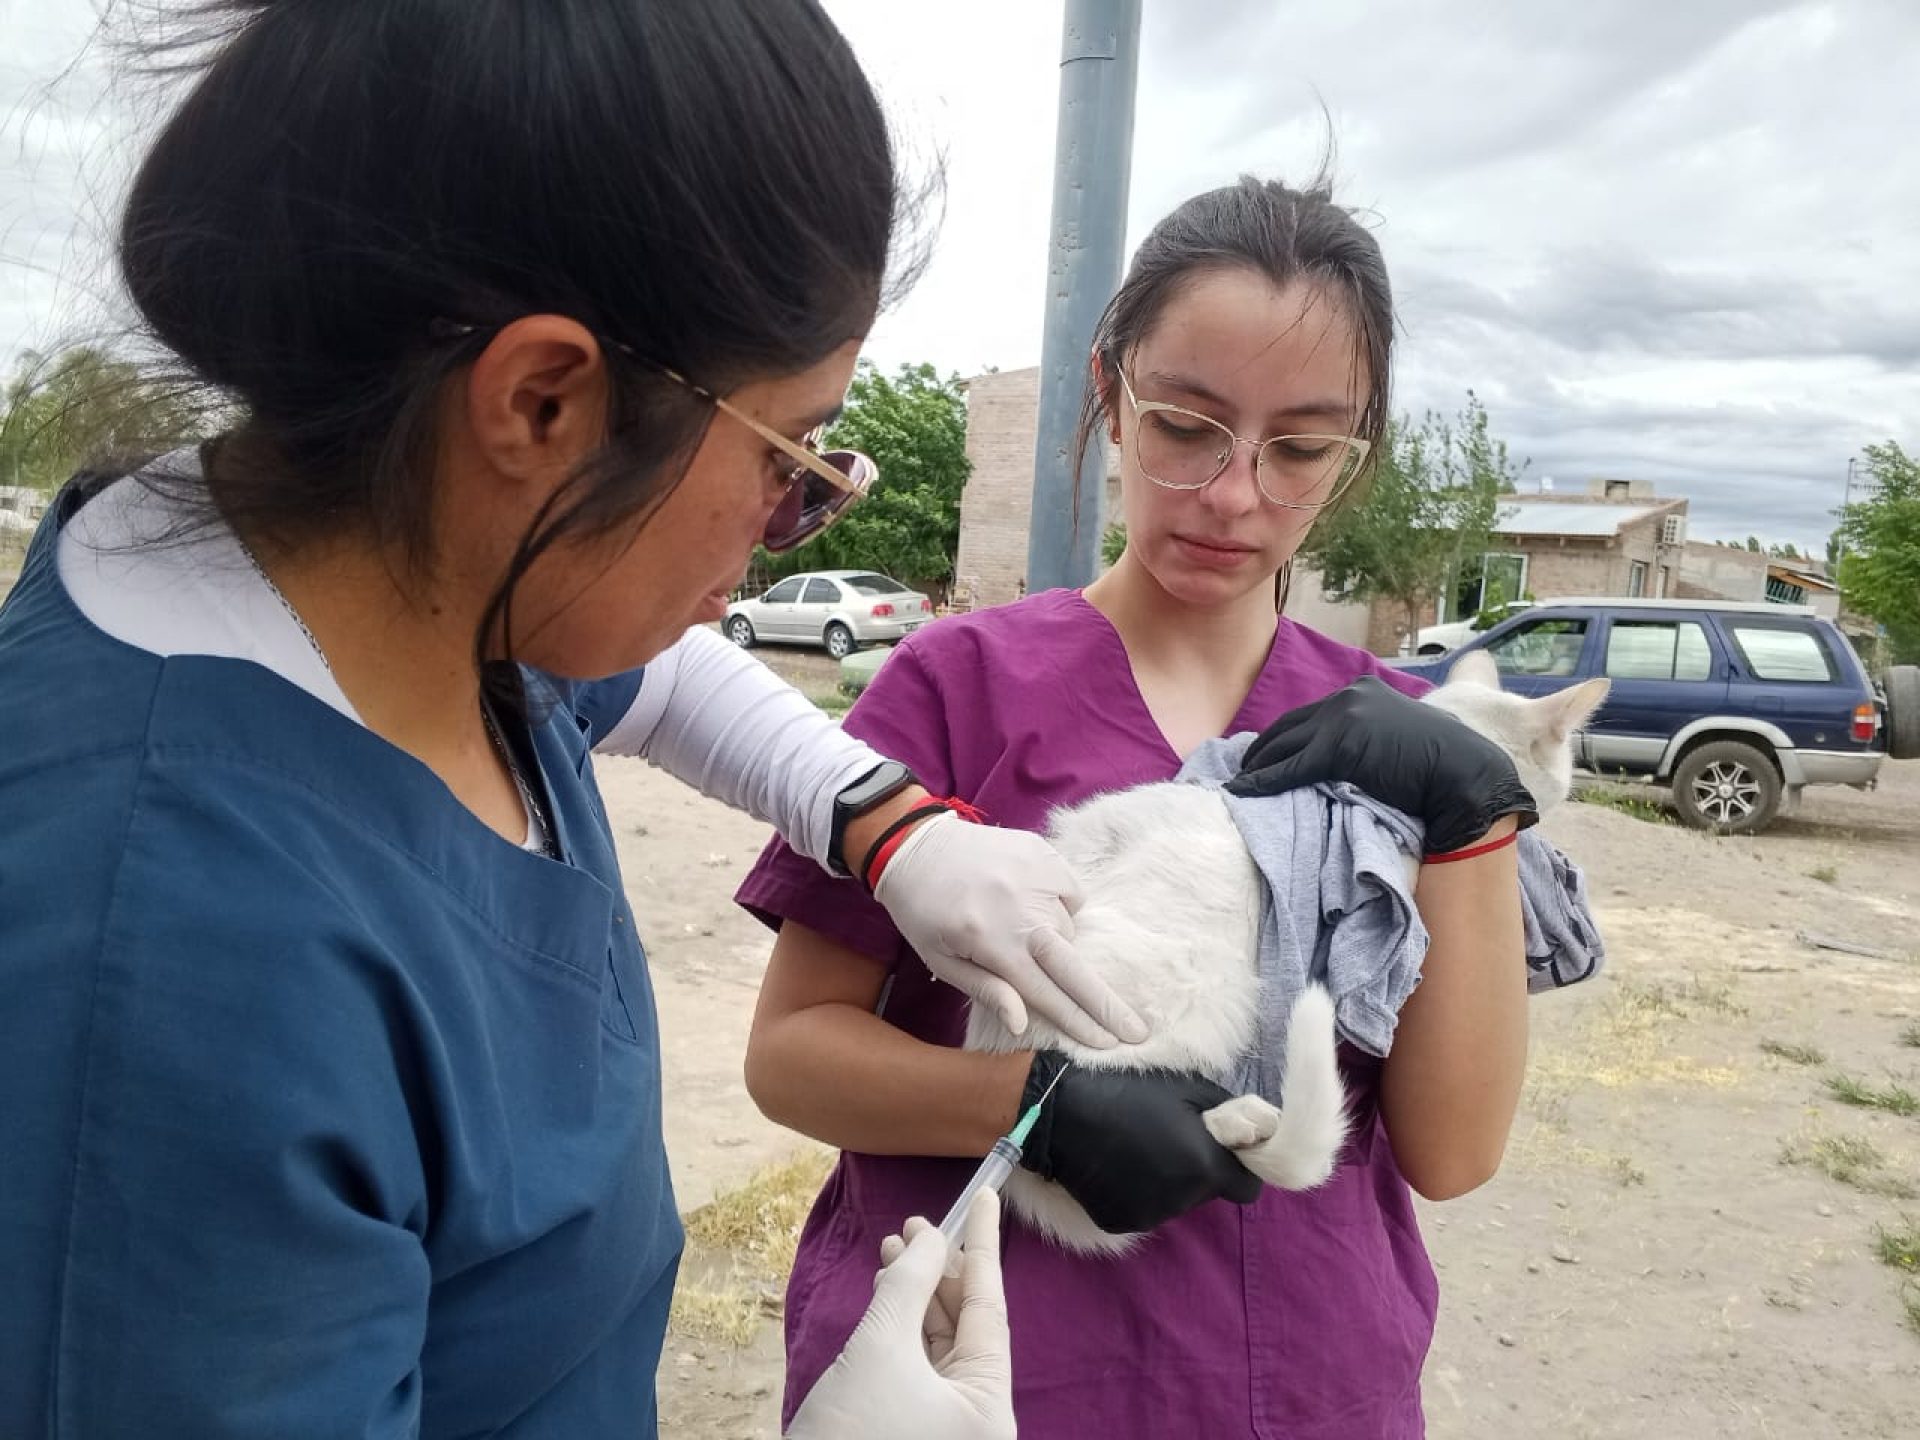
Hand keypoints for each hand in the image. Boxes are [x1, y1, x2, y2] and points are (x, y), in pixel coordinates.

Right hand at [786, 1191, 1015, 1439]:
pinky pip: (918, 1366)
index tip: (987, 1198)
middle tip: (914, 1226)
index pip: (990, 1308)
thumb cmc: (849, 1432)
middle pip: (966, 1326)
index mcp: (990, 1409)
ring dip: (916, 1295)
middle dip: (939, 1271)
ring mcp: (946, 1428)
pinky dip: (902, 1327)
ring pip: (939, 1344)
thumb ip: (910, 1286)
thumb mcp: (880, 1347)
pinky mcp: (914, 1430)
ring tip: (893, 1250)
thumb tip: (930, 1239)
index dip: (985, 1247)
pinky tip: (888, 1292)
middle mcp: (977, 1421)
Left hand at [875, 811, 1148, 1048]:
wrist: (916, 847)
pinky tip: (1032, 900)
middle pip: (1075, 967)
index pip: (1045, 993)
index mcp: (991, 944)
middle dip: (1107, 1005)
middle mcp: (1020, 911)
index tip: (1107, 1044)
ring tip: (1020, 928)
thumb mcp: (941, 961)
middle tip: (1138, 1031)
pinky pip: (1072, 892)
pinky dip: (1061, 904)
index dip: (1078, 1022)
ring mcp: (1036, 877)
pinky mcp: (1045, 853)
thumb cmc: (924, 913)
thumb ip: (986, 990)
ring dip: (1057, 941)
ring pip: (1069, 929)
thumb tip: (1023, 1022)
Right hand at [1017, 1051, 1261, 1233]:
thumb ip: (1226, 1113)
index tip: (1225, 1150)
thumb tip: (1249, 1128)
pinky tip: (1118, 1165)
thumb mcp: (1186, 1087)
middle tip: (1174, 1139)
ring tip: (1140, 1148)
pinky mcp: (1119, 1223)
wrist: (1058, 1111)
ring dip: (1170, 1181)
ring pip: (1176, 1202)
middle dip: (1201, 1171)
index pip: (1248, 1188)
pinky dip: (1139, 1192)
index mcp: (1203, 1167)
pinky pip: (1144, 1209)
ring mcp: (1148, 1216)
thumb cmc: (1126, 1089)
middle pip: (1209, 1193)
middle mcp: (1181, 1200)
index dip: (1241, 1168)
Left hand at [1223, 676, 1536, 854]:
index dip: (1284, 737)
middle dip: (1262, 749)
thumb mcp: (1400, 734)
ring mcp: (1342, 720)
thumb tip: (1351, 756)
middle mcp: (1347, 698)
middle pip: (1289, 725)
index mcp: (1362, 691)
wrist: (1464, 774)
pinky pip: (1290, 768)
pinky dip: (1263, 781)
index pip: (1310, 715)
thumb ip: (1371, 735)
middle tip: (1241, 770)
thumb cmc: (1441, 763)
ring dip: (1256, 766)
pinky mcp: (1338, 748)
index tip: (1265, 755)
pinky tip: (1242, 792)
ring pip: (1284, 745)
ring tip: (1237, 784)